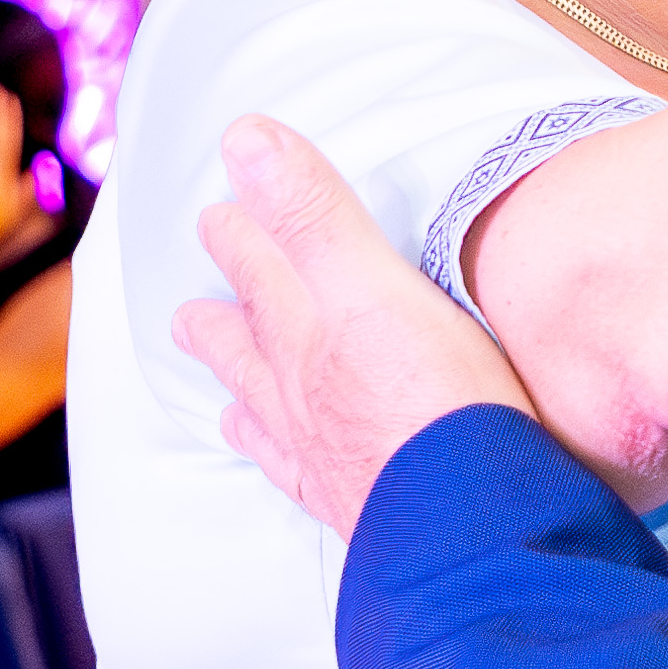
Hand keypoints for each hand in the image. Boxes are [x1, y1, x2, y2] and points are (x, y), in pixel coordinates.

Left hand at [174, 116, 529, 536]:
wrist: (468, 532)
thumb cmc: (437, 408)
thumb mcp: (376, 290)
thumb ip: (314, 216)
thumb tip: (242, 136)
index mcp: (314, 335)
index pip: (268, 268)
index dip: (245, 232)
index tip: (219, 209)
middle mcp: (303, 393)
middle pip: (255, 338)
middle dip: (229, 303)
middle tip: (199, 284)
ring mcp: (324, 453)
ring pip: (264, 406)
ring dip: (237, 377)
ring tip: (209, 360)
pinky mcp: (356, 504)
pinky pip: (295, 470)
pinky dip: (271, 452)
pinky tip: (269, 453)